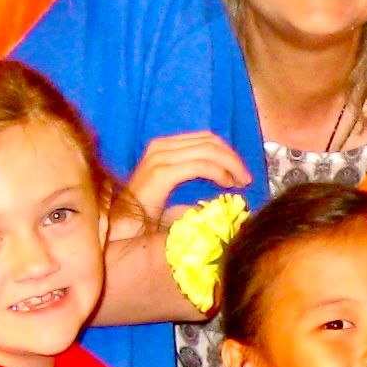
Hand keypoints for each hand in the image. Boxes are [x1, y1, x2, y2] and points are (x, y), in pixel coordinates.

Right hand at [125, 131, 250, 221]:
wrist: (121, 229)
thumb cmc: (147, 214)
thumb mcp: (173, 189)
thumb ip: (192, 176)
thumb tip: (225, 178)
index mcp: (163, 146)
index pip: (204, 138)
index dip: (228, 151)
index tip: (240, 171)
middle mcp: (160, 146)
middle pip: (209, 140)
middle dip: (232, 157)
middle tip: (246, 177)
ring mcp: (159, 158)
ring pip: (208, 150)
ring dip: (230, 165)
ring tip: (240, 182)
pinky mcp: (161, 173)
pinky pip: (200, 166)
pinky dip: (218, 173)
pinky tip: (226, 185)